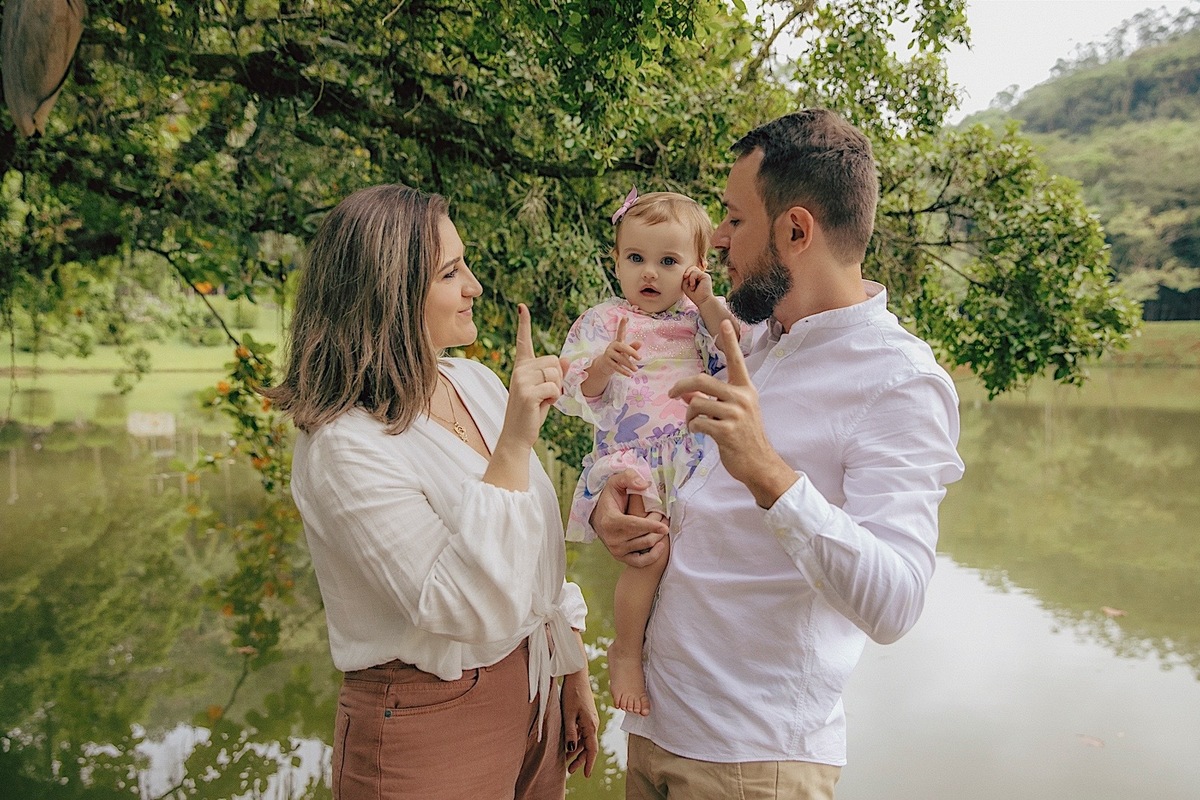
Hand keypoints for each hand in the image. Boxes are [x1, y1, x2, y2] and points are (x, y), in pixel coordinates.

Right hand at [501, 303, 567, 448]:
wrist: (518, 434)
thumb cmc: (533, 411)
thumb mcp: (547, 390)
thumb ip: (555, 375)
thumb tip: (568, 361)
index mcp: (522, 367)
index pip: (524, 342)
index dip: (524, 324)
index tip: (522, 307)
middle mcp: (519, 370)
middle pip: (554, 362)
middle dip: (557, 380)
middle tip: (544, 395)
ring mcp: (521, 380)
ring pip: (556, 374)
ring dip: (556, 390)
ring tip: (542, 401)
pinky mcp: (527, 393)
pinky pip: (554, 388)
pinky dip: (554, 399)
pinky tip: (542, 406)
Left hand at [561, 667, 599, 777]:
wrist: (576, 676)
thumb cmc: (572, 693)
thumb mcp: (568, 715)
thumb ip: (570, 733)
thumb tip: (570, 749)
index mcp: (591, 726)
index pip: (592, 749)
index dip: (589, 763)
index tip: (586, 774)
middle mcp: (593, 724)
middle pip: (589, 747)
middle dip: (580, 759)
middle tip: (571, 770)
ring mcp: (590, 720)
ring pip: (585, 740)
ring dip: (577, 751)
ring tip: (567, 761)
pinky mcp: (586, 715)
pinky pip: (583, 732)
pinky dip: (576, 741)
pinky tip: (569, 745)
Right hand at [590, 469, 668, 566]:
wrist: (599, 517)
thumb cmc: (611, 497)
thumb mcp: (616, 482)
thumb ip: (629, 478)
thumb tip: (645, 485)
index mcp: (610, 520)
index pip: (633, 525)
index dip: (650, 526)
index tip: (665, 527)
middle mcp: (612, 538)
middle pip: (643, 537)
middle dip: (658, 528)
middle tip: (666, 518)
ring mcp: (616, 550)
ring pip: (645, 546)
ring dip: (658, 537)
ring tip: (664, 527)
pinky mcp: (620, 557)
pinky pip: (640, 562)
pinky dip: (653, 556)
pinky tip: (660, 545)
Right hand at [598, 317, 641, 378]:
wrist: (605, 365)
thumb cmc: (618, 356)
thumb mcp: (626, 352)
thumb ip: (633, 347)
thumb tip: (640, 343)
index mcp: (618, 342)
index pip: (621, 332)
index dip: (622, 325)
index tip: (625, 317)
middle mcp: (613, 346)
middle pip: (623, 347)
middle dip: (632, 352)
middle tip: (640, 358)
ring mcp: (609, 353)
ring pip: (620, 359)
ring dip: (629, 365)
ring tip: (636, 369)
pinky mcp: (607, 362)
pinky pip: (616, 367)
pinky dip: (624, 371)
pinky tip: (630, 374)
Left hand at [668, 320, 795, 507]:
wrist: (759, 464)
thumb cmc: (744, 437)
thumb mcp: (732, 413)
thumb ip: (712, 400)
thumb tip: (687, 395)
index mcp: (745, 389)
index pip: (736, 361)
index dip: (730, 342)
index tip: (725, 323)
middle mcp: (742, 397)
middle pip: (702, 381)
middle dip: (681, 387)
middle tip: (671, 394)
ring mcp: (735, 414)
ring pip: (696, 403)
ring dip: (688, 415)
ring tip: (693, 424)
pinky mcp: (727, 431)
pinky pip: (697, 422)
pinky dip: (692, 428)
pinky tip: (699, 433)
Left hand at [682, 265, 713, 304]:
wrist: (702, 301)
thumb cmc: (694, 295)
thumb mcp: (686, 286)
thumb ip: (685, 278)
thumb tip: (686, 274)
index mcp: (697, 278)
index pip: (691, 270)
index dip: (686, 272)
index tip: (684, 277)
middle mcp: (701, 276)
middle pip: (692, 268)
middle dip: (687, 272)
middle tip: (685, 277)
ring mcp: (704, 275)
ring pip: (693, 269)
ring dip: (690, 278)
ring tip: (692, 286)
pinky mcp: (706, 276)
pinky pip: (695, 272)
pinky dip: (692, 278)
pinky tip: (693, 285)